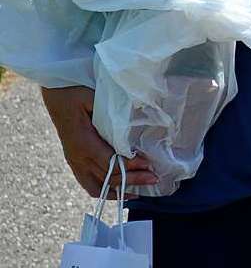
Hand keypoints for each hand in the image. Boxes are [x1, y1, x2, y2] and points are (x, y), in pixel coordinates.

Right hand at [40, 86, 157, 198]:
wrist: (57, 98)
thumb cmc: (76, 94)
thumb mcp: (92, 97)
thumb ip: (110, 110)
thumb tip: (132, 119)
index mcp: (82, 141)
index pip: (108, 160)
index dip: (128, 166)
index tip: (147, 164)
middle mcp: (77, 157)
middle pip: (107, 175)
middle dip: (133, 178)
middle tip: (154, 178)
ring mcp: (76, 163)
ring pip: (100, 184)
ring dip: (123, 187)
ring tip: (145, 187)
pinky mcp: (77, 164)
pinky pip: (90, 185)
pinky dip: (107, 192)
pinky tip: (124, 193)